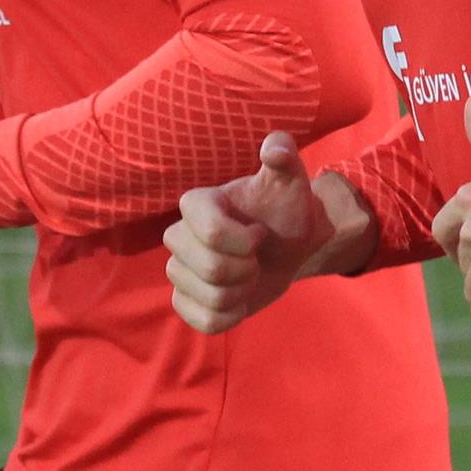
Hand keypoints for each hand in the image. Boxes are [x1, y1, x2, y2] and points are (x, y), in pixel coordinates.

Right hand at [164, 132, 334, 333]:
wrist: (287, 248)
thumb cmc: (285, 210)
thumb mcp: (292, 182)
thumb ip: (285, 156)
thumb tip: (273, 148)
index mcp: (197, 203)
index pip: (210, 231)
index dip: (243, 241)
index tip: (261, 233)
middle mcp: (179, 235)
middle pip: (208, 268)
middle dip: (245, 269)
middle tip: (257, 258)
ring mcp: (179, 270)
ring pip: (208, 297)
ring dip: (241, 292)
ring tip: (249, 276)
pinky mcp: (185, 300)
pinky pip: (203, 321)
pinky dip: (230, 316)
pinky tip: (239, 299)